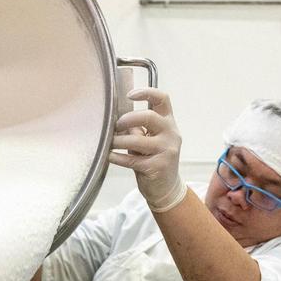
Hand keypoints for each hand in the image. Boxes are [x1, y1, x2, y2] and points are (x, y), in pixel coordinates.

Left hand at [108, 87, 186, 212]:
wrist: (166, 188)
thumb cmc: (153, 159)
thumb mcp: (149, 139)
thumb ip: (138, 126)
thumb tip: (116, 115)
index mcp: (168, 122)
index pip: (163, 99)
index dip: (146, 92)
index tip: (130, 95)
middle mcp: (171, 134)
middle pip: (149, 117)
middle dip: (127, 119)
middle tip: (116, 126)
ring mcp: (167, 150)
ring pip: (137, 140)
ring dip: (118, 141)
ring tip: (110, 144)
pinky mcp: (158, 167)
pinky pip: (132, 160)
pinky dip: (117, 157)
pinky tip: (109, 156)